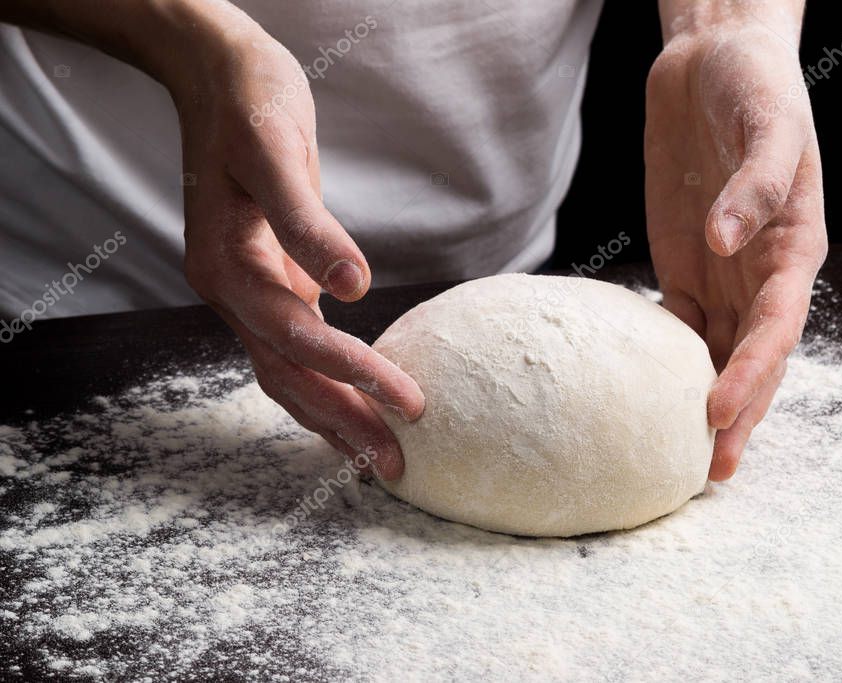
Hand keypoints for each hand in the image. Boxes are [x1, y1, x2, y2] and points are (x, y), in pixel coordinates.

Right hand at [173, 17, 422, 478]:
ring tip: (381, 459)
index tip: (411, 402)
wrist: (218, 78)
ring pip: (288, 374)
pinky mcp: (271, 283)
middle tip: (398, 466)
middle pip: (289, 377)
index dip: (355, 373)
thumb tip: (356, 286)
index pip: (297, 338)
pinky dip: (327, 384)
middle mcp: (231, 291)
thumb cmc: (249, 105)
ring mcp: (247, 292)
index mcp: (227, 266)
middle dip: (344, 423)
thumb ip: (309, 222)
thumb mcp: (276, 151)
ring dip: (334, 418)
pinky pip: (296, 350)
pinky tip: (357, 407)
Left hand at [645, 23, 826, 480]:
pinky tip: (643, 395)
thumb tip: (728, 241)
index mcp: (793, 248)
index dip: (753, 373)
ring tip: (678, 453)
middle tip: (708, 471)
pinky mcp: (684, 266)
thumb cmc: (756, 87)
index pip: (777, 327)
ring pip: (715, 352)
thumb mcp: (768, 125)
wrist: (714, 61)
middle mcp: (760, 273)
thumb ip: (757, 183)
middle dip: (736, 414)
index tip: (720, 412)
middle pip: (752, 357)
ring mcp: (722, 273)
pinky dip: (666, 363)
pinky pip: (677, 325)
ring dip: (701, 402)